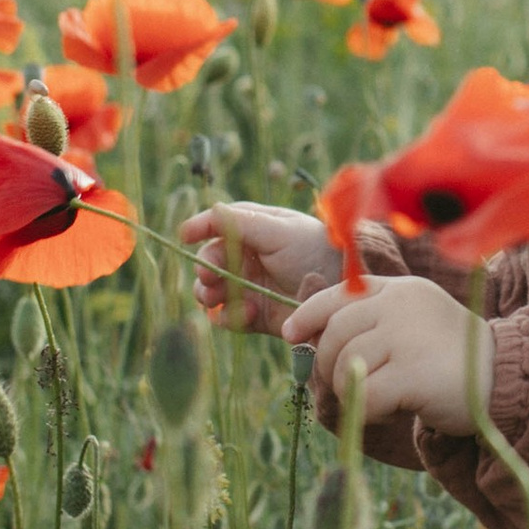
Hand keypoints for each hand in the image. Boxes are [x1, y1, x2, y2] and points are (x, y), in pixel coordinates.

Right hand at [178, 199, 335, 334]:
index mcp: (252, 229)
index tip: (185, 236)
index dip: (199, 229)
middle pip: (208, 262)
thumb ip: (242, 222)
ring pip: (211, 293)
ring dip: (210, 295)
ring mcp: (248, 287)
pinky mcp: (255, 315)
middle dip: (204, 270)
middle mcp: (246, 257)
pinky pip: (228, 318)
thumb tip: (210, 210)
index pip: (216, 226)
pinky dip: (230, 317)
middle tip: (209, 276)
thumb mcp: (278, 230)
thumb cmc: (314, 249)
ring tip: (221, 297)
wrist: (343, 288)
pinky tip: (248, 313)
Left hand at [282, 277, 484, 435]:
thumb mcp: (412, 325)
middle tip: (341, 387)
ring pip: (345, 365)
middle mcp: (401, 305)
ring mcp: (407, 337)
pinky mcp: (412, 373)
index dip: (307, 314)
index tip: (291, 334)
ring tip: (377, 401)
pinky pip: (363, 396)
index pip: (338, 294)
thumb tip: (308, 338)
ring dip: (350, 392)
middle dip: (326, 364)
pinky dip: (364, 412)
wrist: (506, 380)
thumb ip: (371, 324)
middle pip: (335, 333)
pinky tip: (388, 413)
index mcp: (400, 289)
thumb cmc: (453, 359)